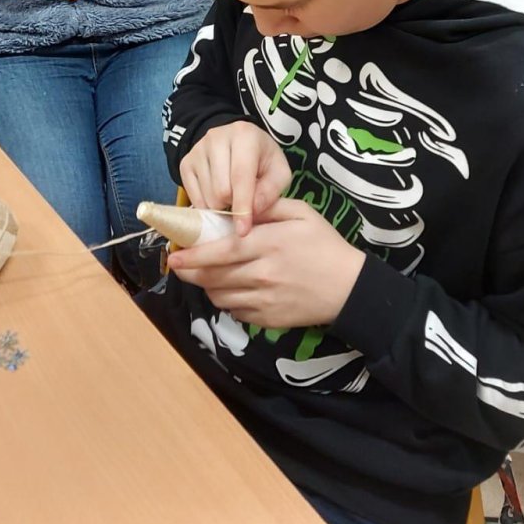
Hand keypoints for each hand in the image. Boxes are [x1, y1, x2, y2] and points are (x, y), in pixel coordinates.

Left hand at [168, 199, 365, 328]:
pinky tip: (231, 289)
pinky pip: (235, 311)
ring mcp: (264, 300)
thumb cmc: (325, 245)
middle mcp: (262, 274)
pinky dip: (226, 300)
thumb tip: (239, 204)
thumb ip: (268, 206)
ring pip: (219, 296)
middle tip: (178, 265)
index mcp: (269, 244)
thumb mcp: (302, 214)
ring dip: (206, 286)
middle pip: (213, 276)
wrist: (350, 289)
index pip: (221, 251)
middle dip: (189, 272)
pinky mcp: (267, 320)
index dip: (193, 255)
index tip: (174, 254)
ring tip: (205, 275)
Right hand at [180, 121, 290, 237]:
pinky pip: (193, 197)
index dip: (242, 207)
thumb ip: (270, 192)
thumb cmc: (262, 159)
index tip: (243, 231)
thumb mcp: (279, 172)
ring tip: (231, 196)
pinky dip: (207, 205)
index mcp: (244, 135)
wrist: (240, 142)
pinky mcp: (185, 163)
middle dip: (233, 205)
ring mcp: (197, 149)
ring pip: (206, 196)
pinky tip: (217, 195)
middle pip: (220, 190)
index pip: (240, 177)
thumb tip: (252, 212)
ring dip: (221, 206)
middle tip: (243, 201)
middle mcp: (216, 137)